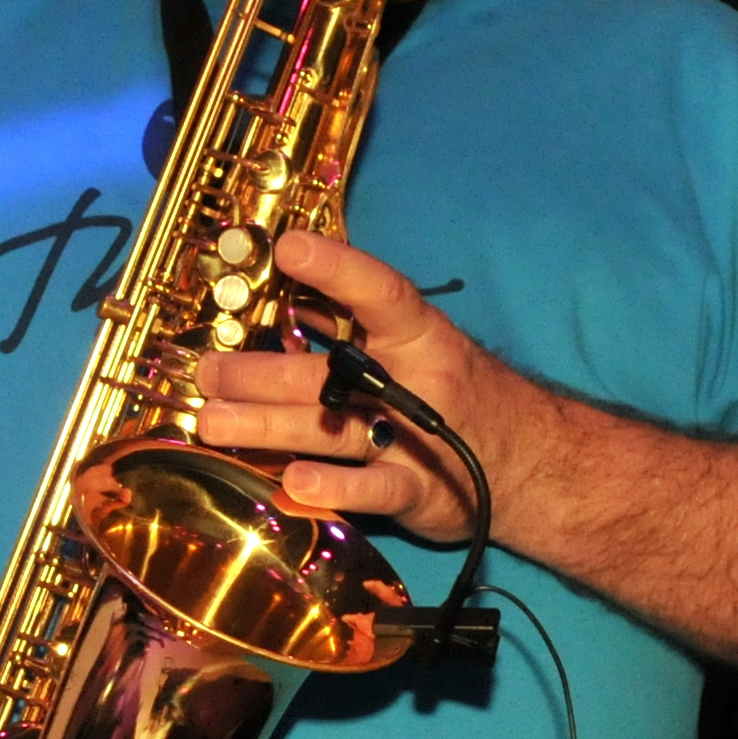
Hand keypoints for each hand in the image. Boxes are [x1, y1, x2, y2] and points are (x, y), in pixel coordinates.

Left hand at [194, 230, 535, 542]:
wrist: (531, 461)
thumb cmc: (456, 391)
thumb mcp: (416, 344)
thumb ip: (354, 320)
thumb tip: (284, 285)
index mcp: (419, 335)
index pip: (380, 292)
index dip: (337, 268)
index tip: (289, 247)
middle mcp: (417, 382)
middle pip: (329, 372)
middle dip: (260, 372)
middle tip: (206, 371)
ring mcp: (417, 439)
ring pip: (333, 429)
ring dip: (267, 425)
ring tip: (213, 422)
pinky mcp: (419, 491)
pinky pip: (373, 490)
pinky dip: (333, 487)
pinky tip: (292, 482)